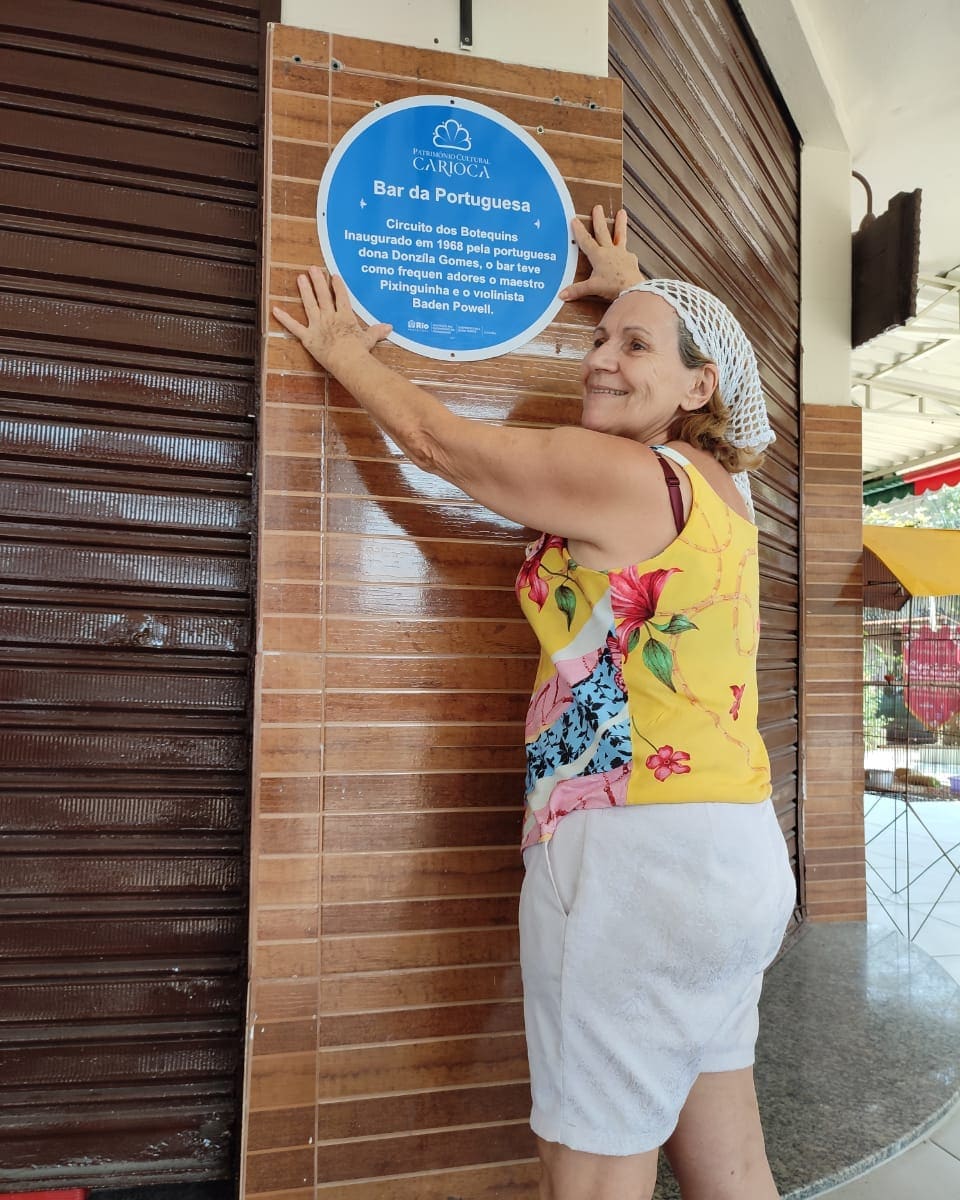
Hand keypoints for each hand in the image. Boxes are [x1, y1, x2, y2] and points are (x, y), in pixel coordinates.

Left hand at [272, 267, 391, 369]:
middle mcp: (330, 317)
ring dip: (305, 291)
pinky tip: (274, 309)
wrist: (348, 361)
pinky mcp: (308, 337)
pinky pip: (294, 327)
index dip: (337, 286)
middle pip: (323, 296)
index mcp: (345, 317)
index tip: (334, 276)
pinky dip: (284, 319)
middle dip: (318, 281)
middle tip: (312, 268)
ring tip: (300, 278)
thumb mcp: (370, 339)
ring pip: (310, 305)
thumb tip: (390, 327)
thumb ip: (377, 331)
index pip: (341, 297)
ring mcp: (318, 325)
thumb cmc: (360, 351)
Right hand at [559, 205, 644, 303]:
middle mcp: (610, 251)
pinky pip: (628, 254)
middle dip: (598, 219)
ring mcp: (622, 254)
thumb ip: (577, 290)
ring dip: (620, 224)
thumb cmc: (613, 287)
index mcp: (598, 255)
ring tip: (622, 212)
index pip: (586, 240)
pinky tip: (628, 254)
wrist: (631, 290)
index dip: (579, 230)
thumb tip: (562, 295)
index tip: (575, 220)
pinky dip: (627, 254)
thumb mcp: (592, 288)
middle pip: (602, 231)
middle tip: (598, 207)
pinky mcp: (631, 260)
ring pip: (620, 235)